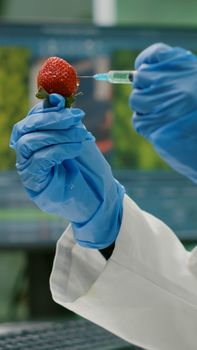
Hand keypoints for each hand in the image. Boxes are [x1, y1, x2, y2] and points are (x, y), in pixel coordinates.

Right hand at [10, 94, 123, 247]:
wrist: (100, 195)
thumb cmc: (89, 166)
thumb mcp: (79, 137)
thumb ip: (67, 121)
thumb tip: (56, 98)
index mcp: (38, 139)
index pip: (32, 118)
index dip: (46, 108)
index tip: (65, 103)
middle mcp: (28, 153)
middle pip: (25, 128)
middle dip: (52, 119)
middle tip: (76, 117)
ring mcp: (28, 168)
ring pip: (30, 142)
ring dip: (58, 134)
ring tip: (81, 136)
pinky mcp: (34, 182)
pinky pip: (38, 160)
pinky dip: (58, 149)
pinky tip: (76, 148)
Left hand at [130, 43, 196, 182]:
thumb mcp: (195, 80)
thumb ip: (174, 73)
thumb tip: (142, 72)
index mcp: (182, 66)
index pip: (153, 55)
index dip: (146, 62)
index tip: (144, 67)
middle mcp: (166, 81)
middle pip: (139, 78)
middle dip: (146, 88)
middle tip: (162, 98)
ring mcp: (157, 102)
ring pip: (136, 99)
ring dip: (144, 107)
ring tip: (165, 114)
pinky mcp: (151, 124)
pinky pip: (139, 120)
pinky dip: (147, 124)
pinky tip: (163, 127)